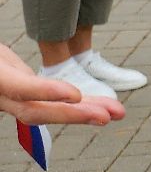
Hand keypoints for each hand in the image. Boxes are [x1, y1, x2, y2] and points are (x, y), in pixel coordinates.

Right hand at [0, 44, 123, 125]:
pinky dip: (76, 106)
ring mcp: (9, 99)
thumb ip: (18, 66)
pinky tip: (102, 107)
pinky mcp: (23, 97)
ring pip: (47, 111)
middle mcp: (1, 94)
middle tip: (108, 115)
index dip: (46, 92)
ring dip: (84, 112)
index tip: (74, 94)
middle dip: (73, 114)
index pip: (19, 88)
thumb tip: (29, 69)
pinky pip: (50, 105)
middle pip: (35, 109)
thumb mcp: (2, 55)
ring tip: (117, 112)